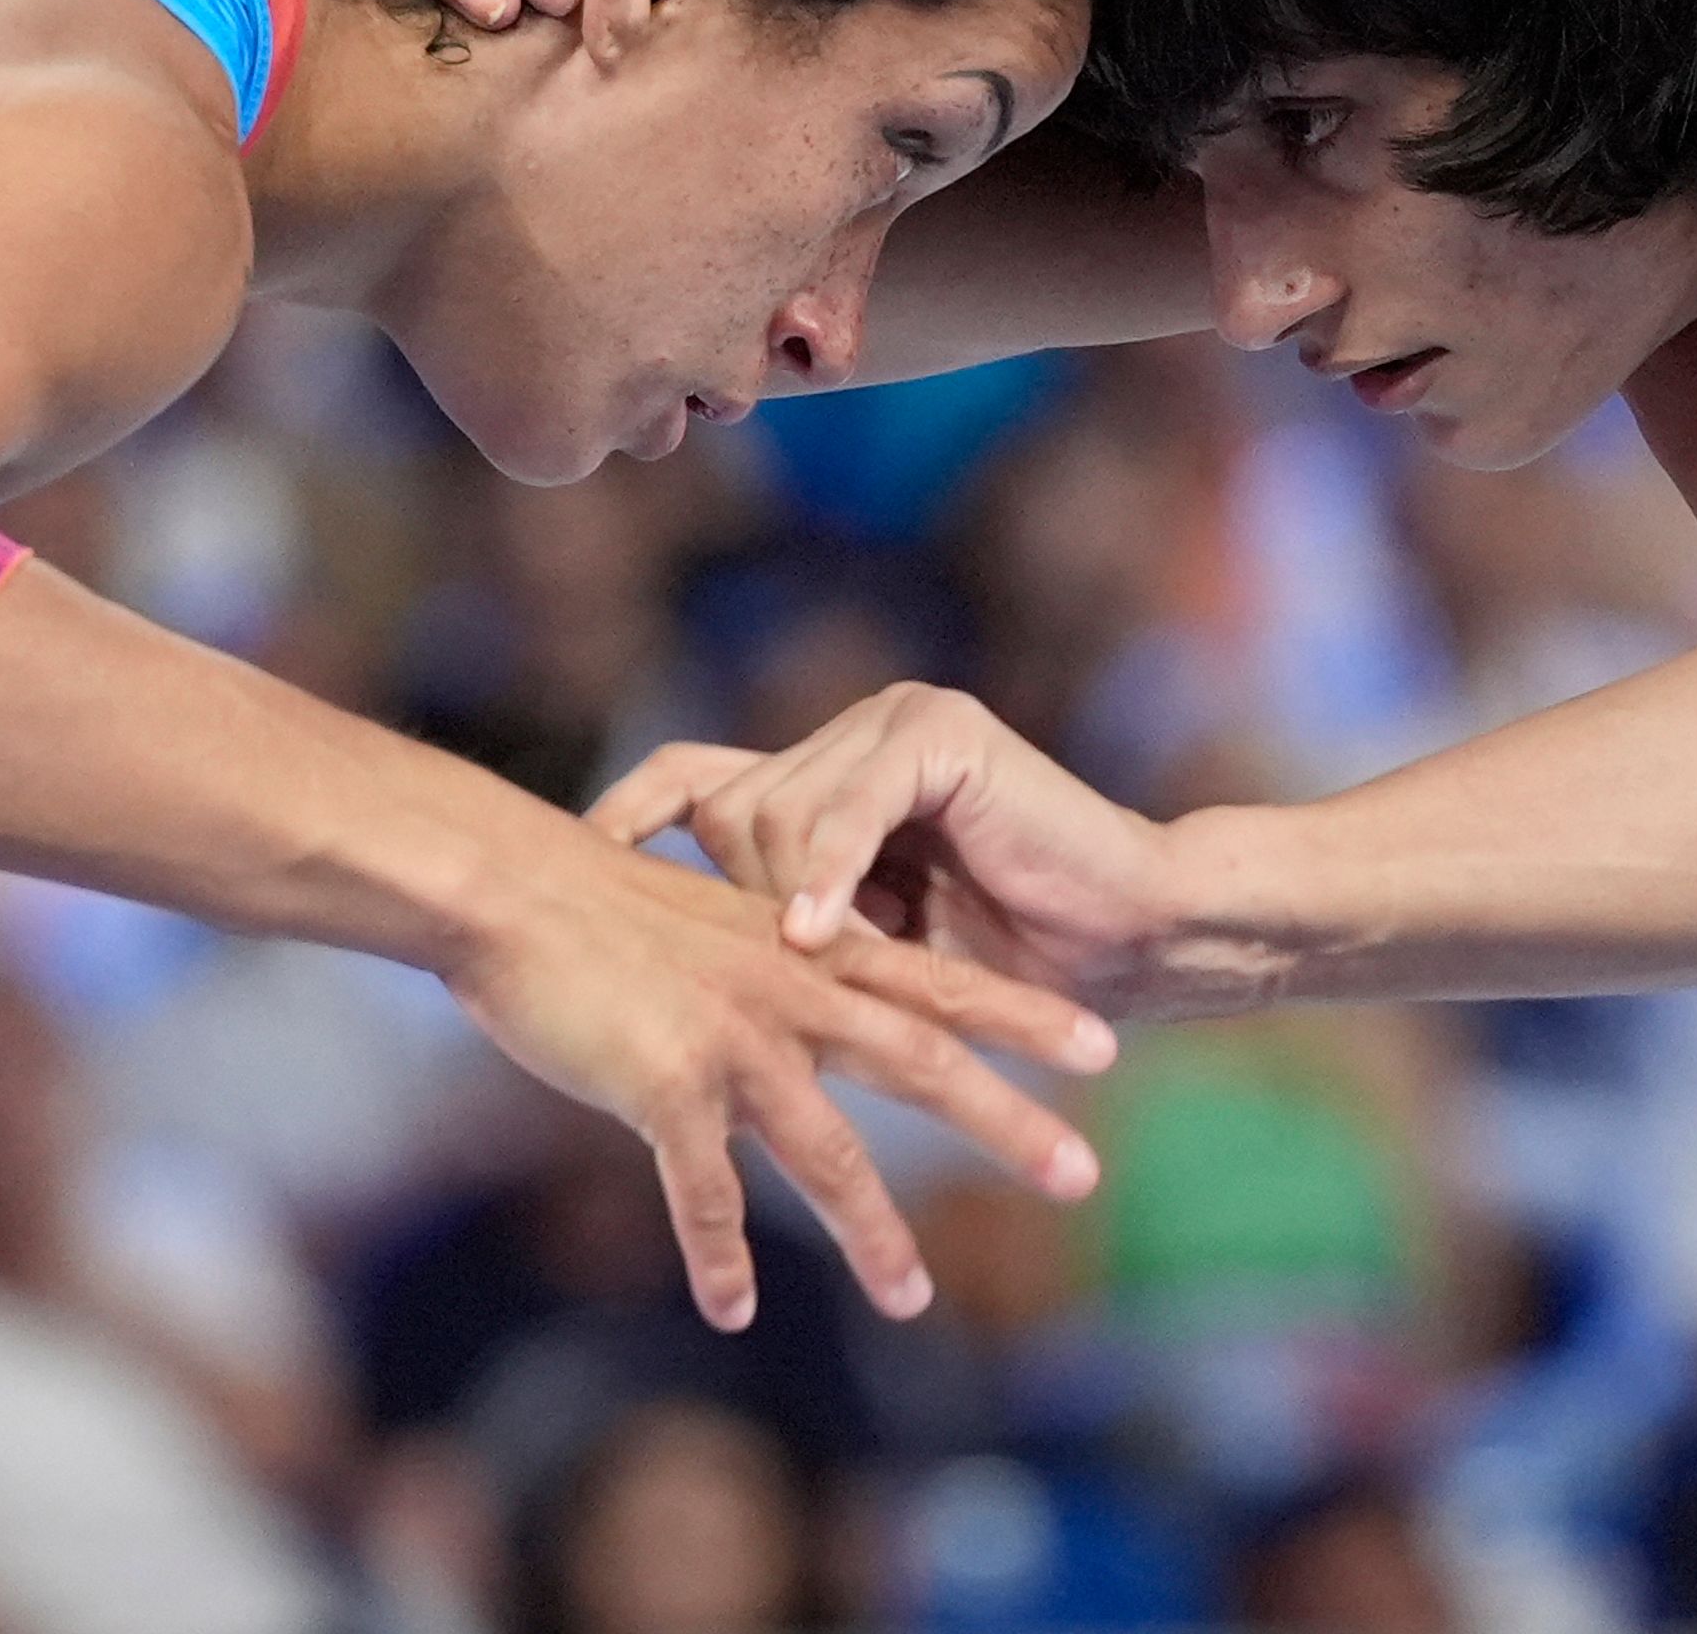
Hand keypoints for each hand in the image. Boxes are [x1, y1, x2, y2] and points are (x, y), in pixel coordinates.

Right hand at [445, 819, 1116, 1333]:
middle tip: (1085, 1176)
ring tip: (914, 1302)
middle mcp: (789, 993)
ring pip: (827, 1149)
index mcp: (806, 951)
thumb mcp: (705, 927)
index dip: (1024, 1016)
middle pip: (925, 1063)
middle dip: (1009, 1122)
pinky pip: (704, 1190)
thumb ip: (757, 977)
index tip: (1104, 1046)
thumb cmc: (592, 903)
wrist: (510, 889)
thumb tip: (784, 1026)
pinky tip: (732, 1310)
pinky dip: (720, 1253)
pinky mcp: (664, 1083)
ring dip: (874, 1232)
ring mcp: (732, 1040)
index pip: (940, 983)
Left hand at [588, 685, 1203, 1018]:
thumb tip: (657, 966)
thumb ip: (779, 932)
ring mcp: (897, 722)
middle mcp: (853, 733)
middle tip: (778, 974)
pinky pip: (851, 810)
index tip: (563, 871)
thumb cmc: (1009, 964)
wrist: (1133, 939)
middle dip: (739, 903)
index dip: (624, 815)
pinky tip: (815, 934)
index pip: (692, 776)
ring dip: (793, 907)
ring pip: (780, 817)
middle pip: (731, 811)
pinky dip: (831, 877)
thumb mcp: (864, 954)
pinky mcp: (941, 734)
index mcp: (826, 775)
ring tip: (821, 970)